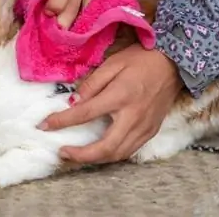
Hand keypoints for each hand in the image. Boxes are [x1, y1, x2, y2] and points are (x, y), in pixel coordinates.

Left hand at [31, 0, 114, 27]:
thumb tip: (43, 17)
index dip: (56, 7)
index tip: (50, 15)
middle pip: (78, 6)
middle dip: (67, 24)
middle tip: (61, 36)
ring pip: (94, 9)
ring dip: (83, 23)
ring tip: (74, 30)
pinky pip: (105, 4)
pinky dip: (96, 14)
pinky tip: (88, 18)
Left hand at [38, 44, 182, 163]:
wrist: (175, 62)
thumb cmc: (141, 59)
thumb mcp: (113, 63)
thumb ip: (92, 84)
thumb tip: (73, 102)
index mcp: (120, 96)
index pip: (85, 114)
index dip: (61, 122)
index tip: (43, 126)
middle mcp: (133, 117)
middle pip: (104, 148)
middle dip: (80, 155)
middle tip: (62, 152)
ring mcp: (145, 127)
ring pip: (118, 155)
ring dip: (95, 159)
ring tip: (77, 155)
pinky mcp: (151, 131)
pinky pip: (129, 151)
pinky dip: (111, 155)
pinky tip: (99, 151)